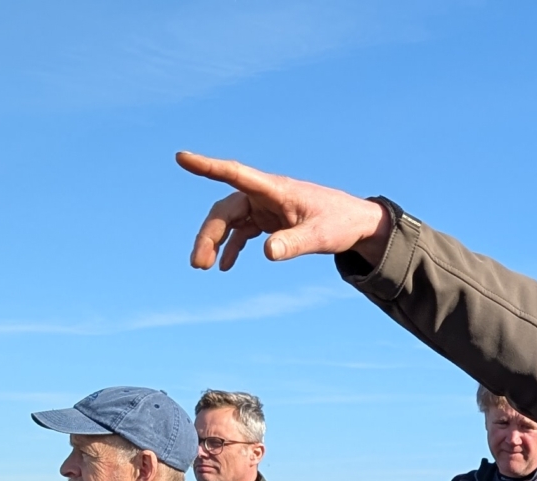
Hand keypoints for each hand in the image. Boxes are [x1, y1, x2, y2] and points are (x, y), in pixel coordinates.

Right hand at [178, 152, 394, 269]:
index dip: (207, 166)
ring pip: (228, 221)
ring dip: (214, 242)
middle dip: (208, 234)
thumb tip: (266, 252)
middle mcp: (264, 195)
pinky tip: (225, 265)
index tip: (181, 157)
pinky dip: (231, 247)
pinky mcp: (267, 220)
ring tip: (204, 267)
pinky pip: (241, 232)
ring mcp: (263, 207)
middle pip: (224, 209)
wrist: (355, 223)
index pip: (235, 173)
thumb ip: (295, 243)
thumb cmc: (340, 223)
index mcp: (274, 189)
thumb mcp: (320, 236)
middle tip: (198, 264)